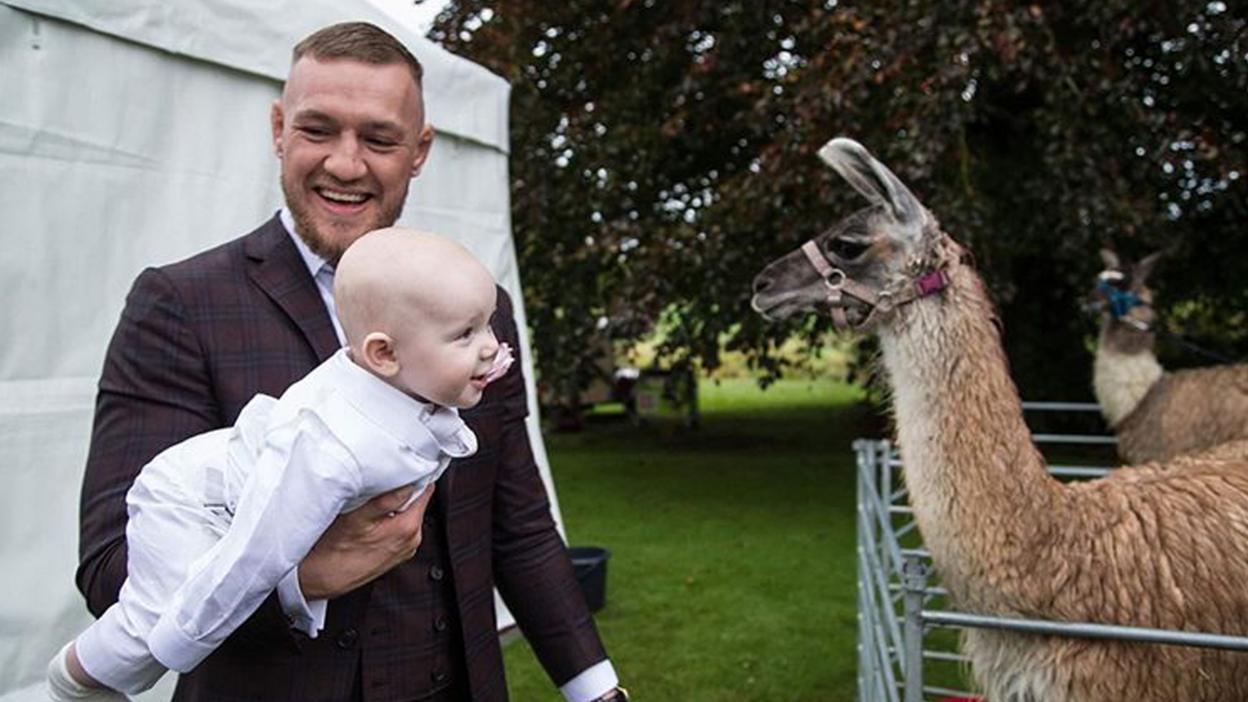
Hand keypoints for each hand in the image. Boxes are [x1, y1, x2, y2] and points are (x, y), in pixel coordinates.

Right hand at [297, 484, 433, 599]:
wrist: (323, 578)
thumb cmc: (335, 550)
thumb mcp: (358, 516)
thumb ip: (386, 498)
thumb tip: (407, 483)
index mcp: (408, 527)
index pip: (426, 489)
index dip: (414, 475)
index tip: (401, 469)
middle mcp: (412, 540)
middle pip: (416, 502)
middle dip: (402, 492)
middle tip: (380, 489)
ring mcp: (406, 549)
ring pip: (407, 514)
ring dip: (394, 507)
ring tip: (372, 508)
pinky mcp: (397, 554)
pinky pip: (400, 528)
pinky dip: (390, 521)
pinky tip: (371, 524)